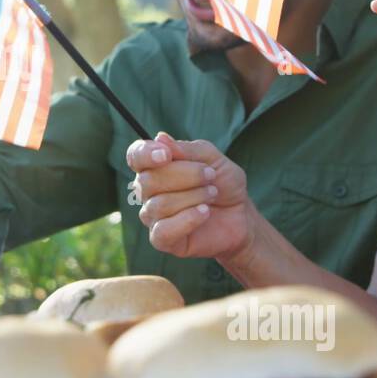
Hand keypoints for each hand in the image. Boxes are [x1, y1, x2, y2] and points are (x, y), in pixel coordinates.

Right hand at [126, 132, 252, 259]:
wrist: (240, 215)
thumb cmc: (223, 184)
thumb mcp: (213, 159)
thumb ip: (187, 149)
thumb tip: (159, 138)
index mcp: (155, 167)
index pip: (136, 156)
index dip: (145, 154)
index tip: (166, 155)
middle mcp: (148, 191)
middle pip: (148, 181)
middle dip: (185, 176)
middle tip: (210, 176)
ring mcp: (153, 216)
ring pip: (159, 205)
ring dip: (193, 197)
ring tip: (212, 195)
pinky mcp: (162, 239)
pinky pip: (163, 230)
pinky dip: (187, 219)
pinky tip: (204, 213)